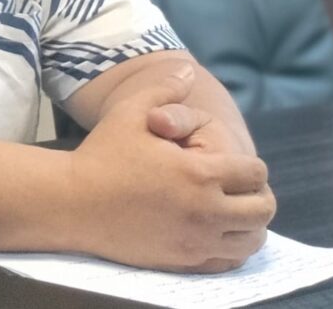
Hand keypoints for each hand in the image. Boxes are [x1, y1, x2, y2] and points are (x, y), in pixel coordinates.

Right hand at [68, 65, 275, 272]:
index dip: (250, 167)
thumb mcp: (132, 111)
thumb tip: (189, 70)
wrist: (71, 203)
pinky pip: (226, 263)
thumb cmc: (102, 154)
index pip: (255, 175)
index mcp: (199, 174)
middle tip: (237, 188)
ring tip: (228, 210)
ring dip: (247, 225)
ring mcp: (194, 242)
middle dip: (256, 196)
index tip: (233, 164)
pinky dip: (229, 248)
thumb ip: (166, 89)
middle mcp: (205, 212)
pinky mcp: (181, 262)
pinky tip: (212, 231)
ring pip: (249, 241)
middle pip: (261, 211)